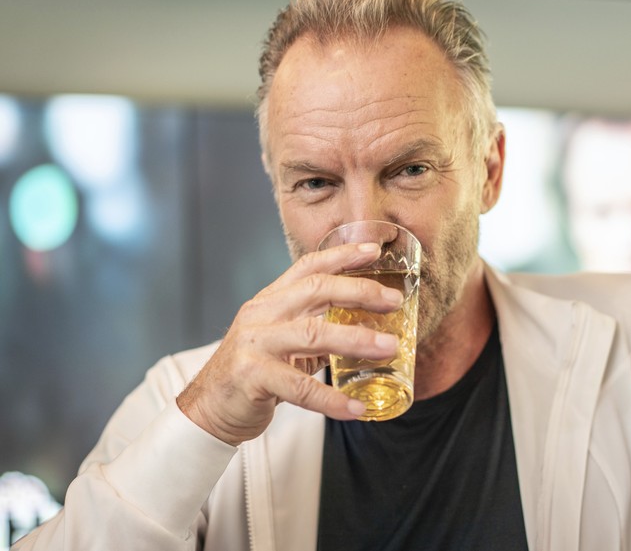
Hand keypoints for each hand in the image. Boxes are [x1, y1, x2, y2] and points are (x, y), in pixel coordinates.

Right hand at [176, 242, 401, 445]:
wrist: (207, 410)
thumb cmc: (252, 373)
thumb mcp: (282, 340)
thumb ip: (313, 326)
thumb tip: (364, 322)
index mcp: (270, 301)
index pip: (308, 267)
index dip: (341, 255)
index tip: (373, 250)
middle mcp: (261, 315)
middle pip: (315, 290)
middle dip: (359, 291)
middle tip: (394, 300)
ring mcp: (255, 344)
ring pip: (313, 334)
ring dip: (357, 340)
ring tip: (390, 348)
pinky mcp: (253, 377)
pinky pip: (300, 388)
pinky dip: (332, 398)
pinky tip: (356, 407)